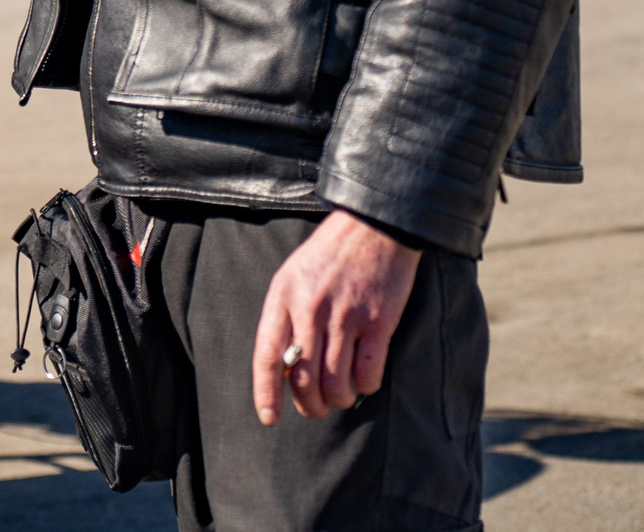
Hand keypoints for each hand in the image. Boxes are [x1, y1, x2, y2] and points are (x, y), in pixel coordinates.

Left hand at [250, 209, 421, 423]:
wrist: (373, 225)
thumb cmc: (329, 254)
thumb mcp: (293, 275)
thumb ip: (285, 316)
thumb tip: (284, 368)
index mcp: (283, 296)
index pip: (268, 357)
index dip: (266, 393)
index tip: (269, 418)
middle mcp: (310, 309)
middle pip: (304, 379)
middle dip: (309, 405)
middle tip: (316, 409)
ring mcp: (345, 317)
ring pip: (336, 383)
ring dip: (338, 400)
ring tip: (341, 398)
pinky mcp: (377, 322)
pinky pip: (368, 373)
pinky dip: (366, 386)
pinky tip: (365, 381)